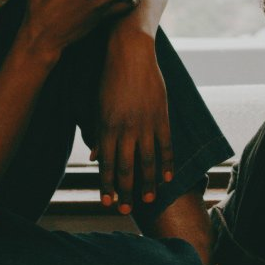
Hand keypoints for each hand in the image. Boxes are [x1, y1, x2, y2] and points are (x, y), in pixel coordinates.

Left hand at [89, 34, 173, 213]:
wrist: (130, 54)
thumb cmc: (109, 78)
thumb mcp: (97, 106)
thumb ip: (98, 133)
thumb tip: (96, 157)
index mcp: (107, 127)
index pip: (107, 164)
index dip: (107, 185)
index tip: (107, 203)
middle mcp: (126, 129)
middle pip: (126, 168)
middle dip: (126, 191)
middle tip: (126, 210)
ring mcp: (146, 123)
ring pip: (147, 161)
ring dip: (148, 183)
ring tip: (149, 200)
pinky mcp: (161, 116)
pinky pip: (166, 145)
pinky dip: (167, 163)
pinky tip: (168, 178)